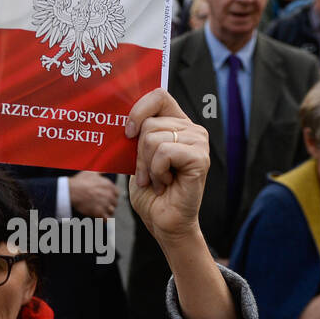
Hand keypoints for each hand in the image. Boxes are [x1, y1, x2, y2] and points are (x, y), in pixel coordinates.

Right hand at [67, 171, 118, 218]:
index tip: (107, 198)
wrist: (72, 191)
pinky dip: (104, 219)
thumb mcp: (91, 173)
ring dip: (107, 212)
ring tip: (101, 212)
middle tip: (102, 205)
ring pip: (111, 211)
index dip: (112, 196)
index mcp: (109, 185)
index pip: (116, 194)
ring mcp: (105, 204)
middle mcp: (109, 195)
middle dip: (109, 204)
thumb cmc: (80, 181)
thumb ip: (101, 172)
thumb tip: (106, 171)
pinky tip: (100, 218)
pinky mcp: (99, 212)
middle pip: (115, 203)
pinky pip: (106, 219)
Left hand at [126, 89, 209, 247]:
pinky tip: (166, 183)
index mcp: (177, 124)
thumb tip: (119, 118)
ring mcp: (199, 142)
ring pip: (154, 138)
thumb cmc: (151, 192)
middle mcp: (192, 129)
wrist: (164, 222)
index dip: (139, 110)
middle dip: (138, 153)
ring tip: (158, 180)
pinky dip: (157, 172)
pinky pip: (164, 152)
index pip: (159, 96)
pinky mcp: (200, 159)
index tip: (127, 133)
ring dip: (147, 166)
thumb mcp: (137, 158)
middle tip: (147, 174)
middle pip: (150, 123)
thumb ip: (136, 135)